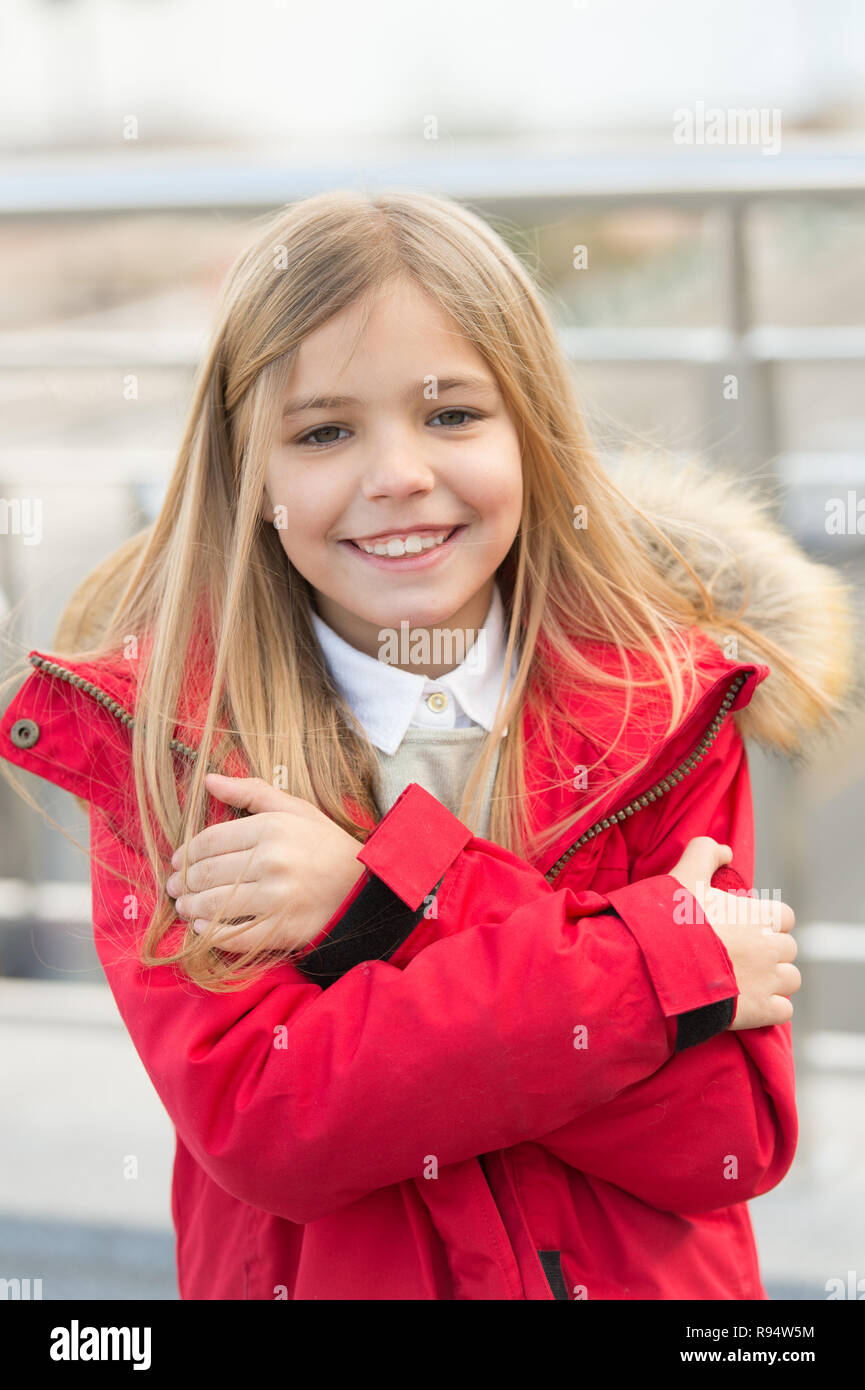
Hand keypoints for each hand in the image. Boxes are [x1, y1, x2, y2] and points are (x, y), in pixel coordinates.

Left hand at [164, 774, 365, 953]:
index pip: (209, 841)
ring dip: (190, 907)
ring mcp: (276, 898)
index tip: (177, 862)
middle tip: (175, 887)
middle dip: (183, 882)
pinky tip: (202, 928)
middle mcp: (271, 861)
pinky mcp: (281, 929)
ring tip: (184, 906)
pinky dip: (210, 933)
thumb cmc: (324, 844)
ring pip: (214, 904)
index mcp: (271, 828)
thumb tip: (207, 779)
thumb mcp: (293, 809)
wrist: (363, 886)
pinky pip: (233, 934)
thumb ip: (250, 791)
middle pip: (207, 873)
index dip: (185, 853)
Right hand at [668, 836, 800, 1030]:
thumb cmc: (671, 920)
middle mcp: (770, 947)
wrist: (657, 967)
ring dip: (773, 981)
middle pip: (787, 949)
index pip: (784, 917)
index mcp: (759, 915)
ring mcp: (768, 981)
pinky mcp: (760, 1011)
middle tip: (739, 955)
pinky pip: (783, 1010)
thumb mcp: (684, 875)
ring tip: (745, 981)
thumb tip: (725, 850)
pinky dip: (770, 1009)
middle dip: (769, 952)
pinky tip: (747, 1004)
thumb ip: (704, 852)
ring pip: (790, 980)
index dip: (767, 922)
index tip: (745, 928)